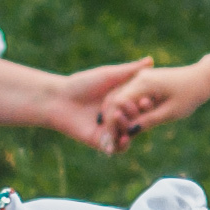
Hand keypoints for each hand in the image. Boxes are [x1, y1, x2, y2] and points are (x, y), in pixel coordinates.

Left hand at [33, 58, 150, 154]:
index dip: (147, 104)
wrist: (59, 100)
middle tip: (134, 111)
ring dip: (129, 128)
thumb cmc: (82, 84)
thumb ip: (130, 70)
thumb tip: (151, 60)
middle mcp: (119, 116)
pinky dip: (122, 145)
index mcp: (123, 100)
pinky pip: (117, 148)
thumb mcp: (109, 75)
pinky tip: (124, 138)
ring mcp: (111, 130)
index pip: (142, 105)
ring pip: (128, 134)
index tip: (148, 100)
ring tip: (121, 119)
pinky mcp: (102, 142)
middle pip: (137, 120)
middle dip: (139, 116)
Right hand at [101, 60, 209, 141]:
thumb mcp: (171, 112)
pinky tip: (125, 125)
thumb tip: (129, 132)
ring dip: (117, 115)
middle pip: (115, 99)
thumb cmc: (190, 95)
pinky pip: (129, 97)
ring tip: (115, 135)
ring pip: (120, 98)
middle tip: (109, 140)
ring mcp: (140, 79)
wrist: (202, 78)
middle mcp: (138, 78)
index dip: (112, 121)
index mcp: (143, 83)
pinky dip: (125, 110)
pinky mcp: (144, 82)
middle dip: (111, 120)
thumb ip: (149, 121)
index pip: (117, 102)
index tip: (111, 138)